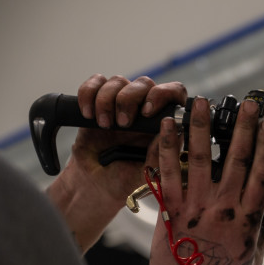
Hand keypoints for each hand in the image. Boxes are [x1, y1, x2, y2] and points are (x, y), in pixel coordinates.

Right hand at [46, 74, 186, 250]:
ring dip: (108, 100)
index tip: (148, 111)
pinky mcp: (98, 101)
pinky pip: (95, 82)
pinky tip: (89, 115)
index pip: (174, 94)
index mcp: (164, 124)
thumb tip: (172, 130)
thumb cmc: (126, 179)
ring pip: (119, 81)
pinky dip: (89, 94)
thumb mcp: (149, 173)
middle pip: (145, 83)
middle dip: (131, 99)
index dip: (164, 94)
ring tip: (105, 125)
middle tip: (123, 124)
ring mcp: (121, 103)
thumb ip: (161, 153)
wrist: (95, 184)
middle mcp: (145, 110)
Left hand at [142, 97, 263, 264]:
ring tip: (200, 103)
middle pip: (235, 160)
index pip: (261, 175)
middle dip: (241, 128)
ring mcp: (196, 210)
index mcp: (247, 221)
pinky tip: (166, 129)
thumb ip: (263, 234)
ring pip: (199, 160)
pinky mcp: (171, 213)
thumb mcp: (253, 261)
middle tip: (245, 105)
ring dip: (200, 128)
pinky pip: (168, 175)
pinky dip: (166, 150)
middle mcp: (223, 210)